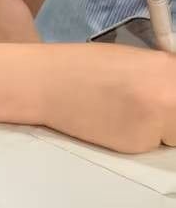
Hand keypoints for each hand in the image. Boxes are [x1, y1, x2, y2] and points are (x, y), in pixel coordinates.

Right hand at [39, 42, 175, 152]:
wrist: (45, 82)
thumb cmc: (84, 67)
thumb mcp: (135, 60)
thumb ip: (166, 76)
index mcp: (169, 68)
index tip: (168, 104)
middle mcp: (170, 95)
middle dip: (173, 117)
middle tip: (147, 107)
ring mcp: (155, 121)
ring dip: (163, 130)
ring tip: (129, 114)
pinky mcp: (138, 145)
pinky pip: (154, 146)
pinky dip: (140, 139)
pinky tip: (116, 124)